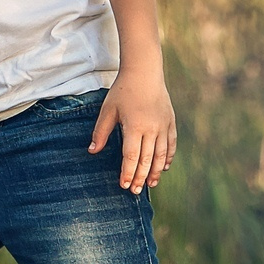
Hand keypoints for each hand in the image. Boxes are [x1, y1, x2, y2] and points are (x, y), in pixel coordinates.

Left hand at [89, 69, 175, 193]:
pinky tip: (164, 167)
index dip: (127, 173)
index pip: (131, 157)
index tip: (123, 185)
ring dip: (156, 172)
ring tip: (150, 185)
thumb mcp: (108, 110)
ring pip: (161, 155)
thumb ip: (101, 132)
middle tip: (134, 191)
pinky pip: (171, 144)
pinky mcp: (170, 122)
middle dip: (140, 177)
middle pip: (147, 160)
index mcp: (135, 126)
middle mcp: (152, 129)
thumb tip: (92, 151)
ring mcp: (163, 126)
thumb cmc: (123, 91)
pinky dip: (168, 157)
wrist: (144, 72)